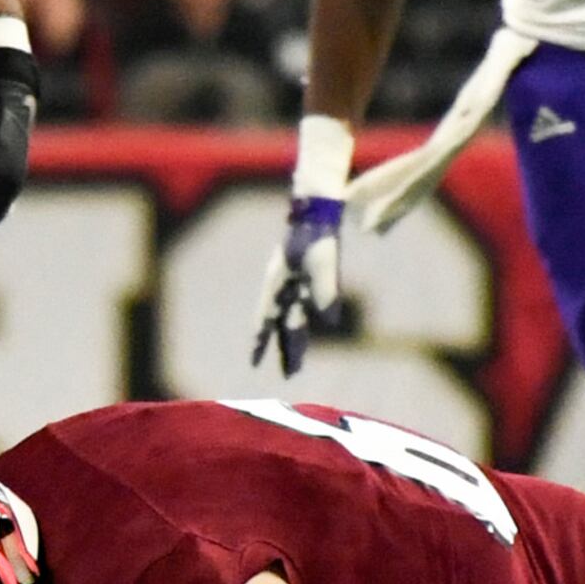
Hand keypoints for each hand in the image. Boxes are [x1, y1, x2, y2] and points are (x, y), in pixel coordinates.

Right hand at [250, 193, 345, 375]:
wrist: (318, 208)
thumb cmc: (317, 234)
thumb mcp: (322, 263)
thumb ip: (325, 292)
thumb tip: (330, 323)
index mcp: (277, 282)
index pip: (266, 319)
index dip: (260, 342)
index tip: (254, 364)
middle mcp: (282, 284)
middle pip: (283, 323)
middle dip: (286, 349)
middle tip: (291, 375)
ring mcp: (293, 280)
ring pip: (293, 316)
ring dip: (296, 338)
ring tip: (298, 361)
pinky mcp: (306, 275)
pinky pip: (302, 304)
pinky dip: (304, 320)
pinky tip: (310, 326)